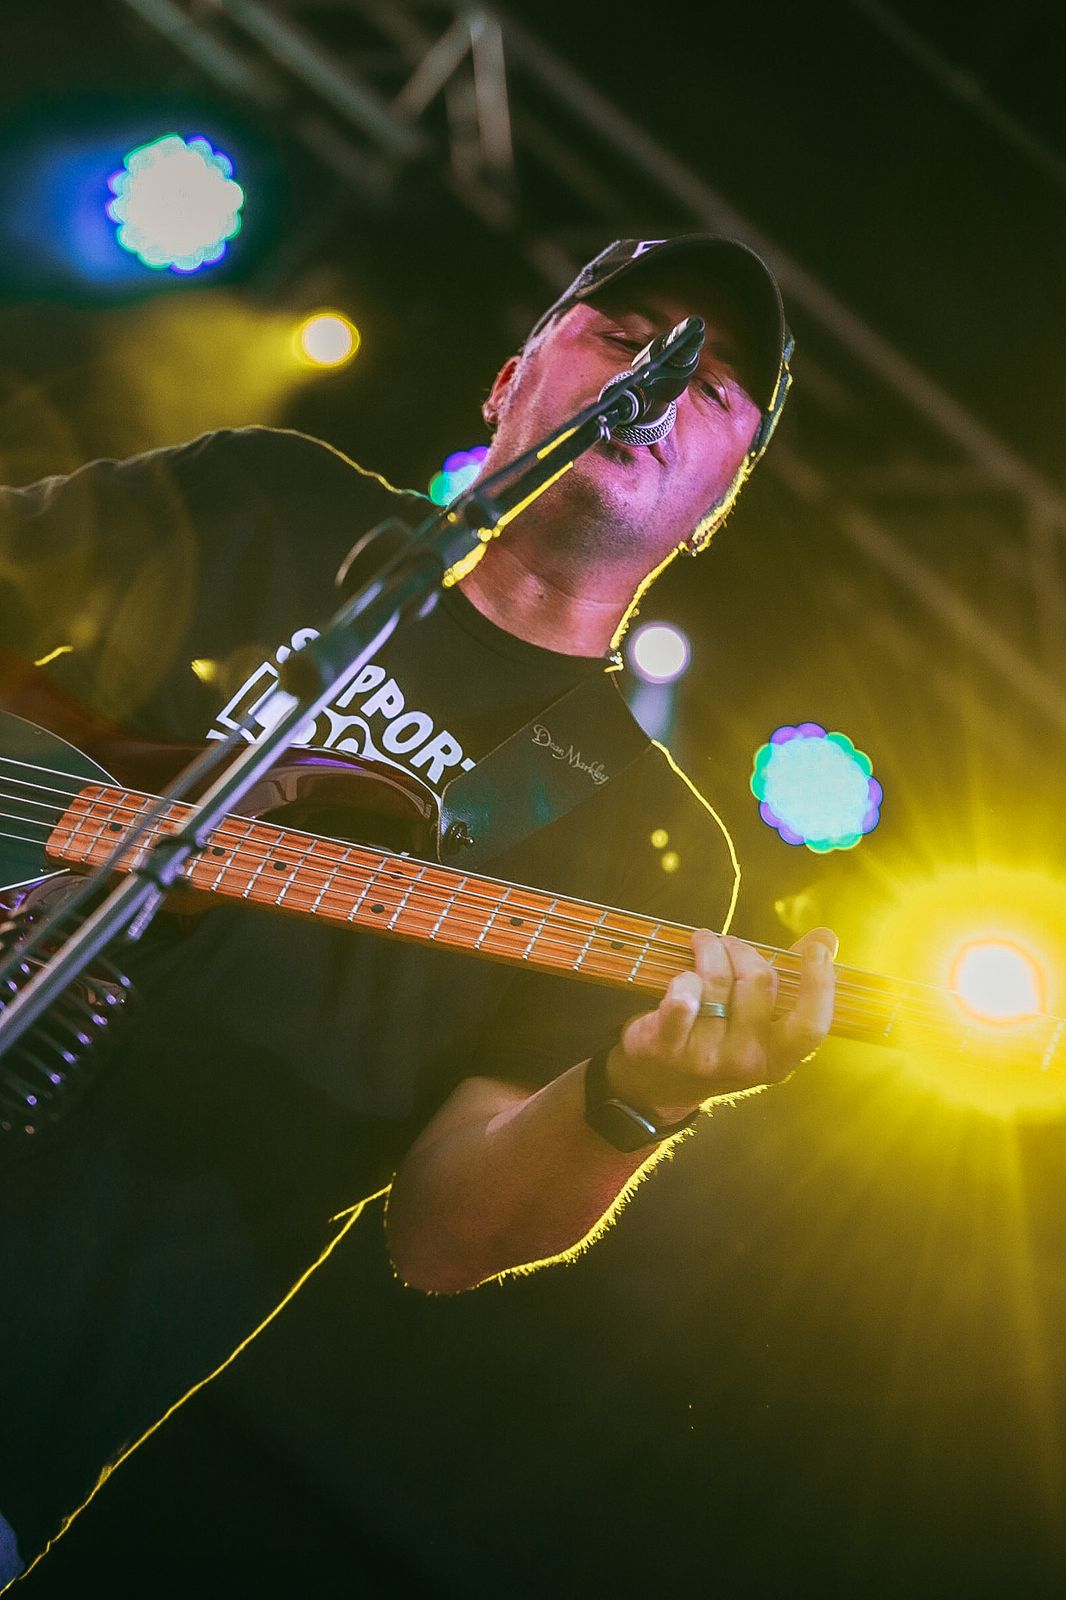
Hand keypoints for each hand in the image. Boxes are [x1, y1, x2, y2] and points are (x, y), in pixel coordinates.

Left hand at [607, 927, 836, 1120]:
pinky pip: (682, 997)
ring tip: (703, 943)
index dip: (819, 984)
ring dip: (709, 948)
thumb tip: (828, 937)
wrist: (661, 1082)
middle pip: (757, 981)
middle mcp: (746, 1061)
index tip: (817, 950)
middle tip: (728, 943)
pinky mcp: (669, 1046)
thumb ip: (794, 979)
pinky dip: (683, 976)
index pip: (812, 1025)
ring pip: (716, 979)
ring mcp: (707, 1057)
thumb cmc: (720, 1038)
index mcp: (779, 1059)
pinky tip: (682, 973)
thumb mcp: (760, 1021)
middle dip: (741, 949)